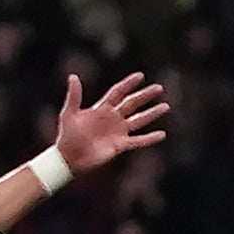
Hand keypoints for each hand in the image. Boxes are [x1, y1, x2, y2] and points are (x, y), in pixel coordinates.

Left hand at [52, 73, 171, 173]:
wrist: (69, 157)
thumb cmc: (67, 135)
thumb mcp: (69, 113)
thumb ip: (74, 96)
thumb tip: (73, 76)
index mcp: (102, 108)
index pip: (118, 92)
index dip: (128, 84)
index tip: (140, 76)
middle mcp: (113, 118)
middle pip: (133, 103)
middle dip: (145, 96)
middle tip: (159, 88)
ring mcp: (118, 132)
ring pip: (139, 120)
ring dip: (152, 114)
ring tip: (166, 107)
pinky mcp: (120, 145)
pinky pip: (139, 141)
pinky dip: (150, 138)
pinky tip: (162, 134)